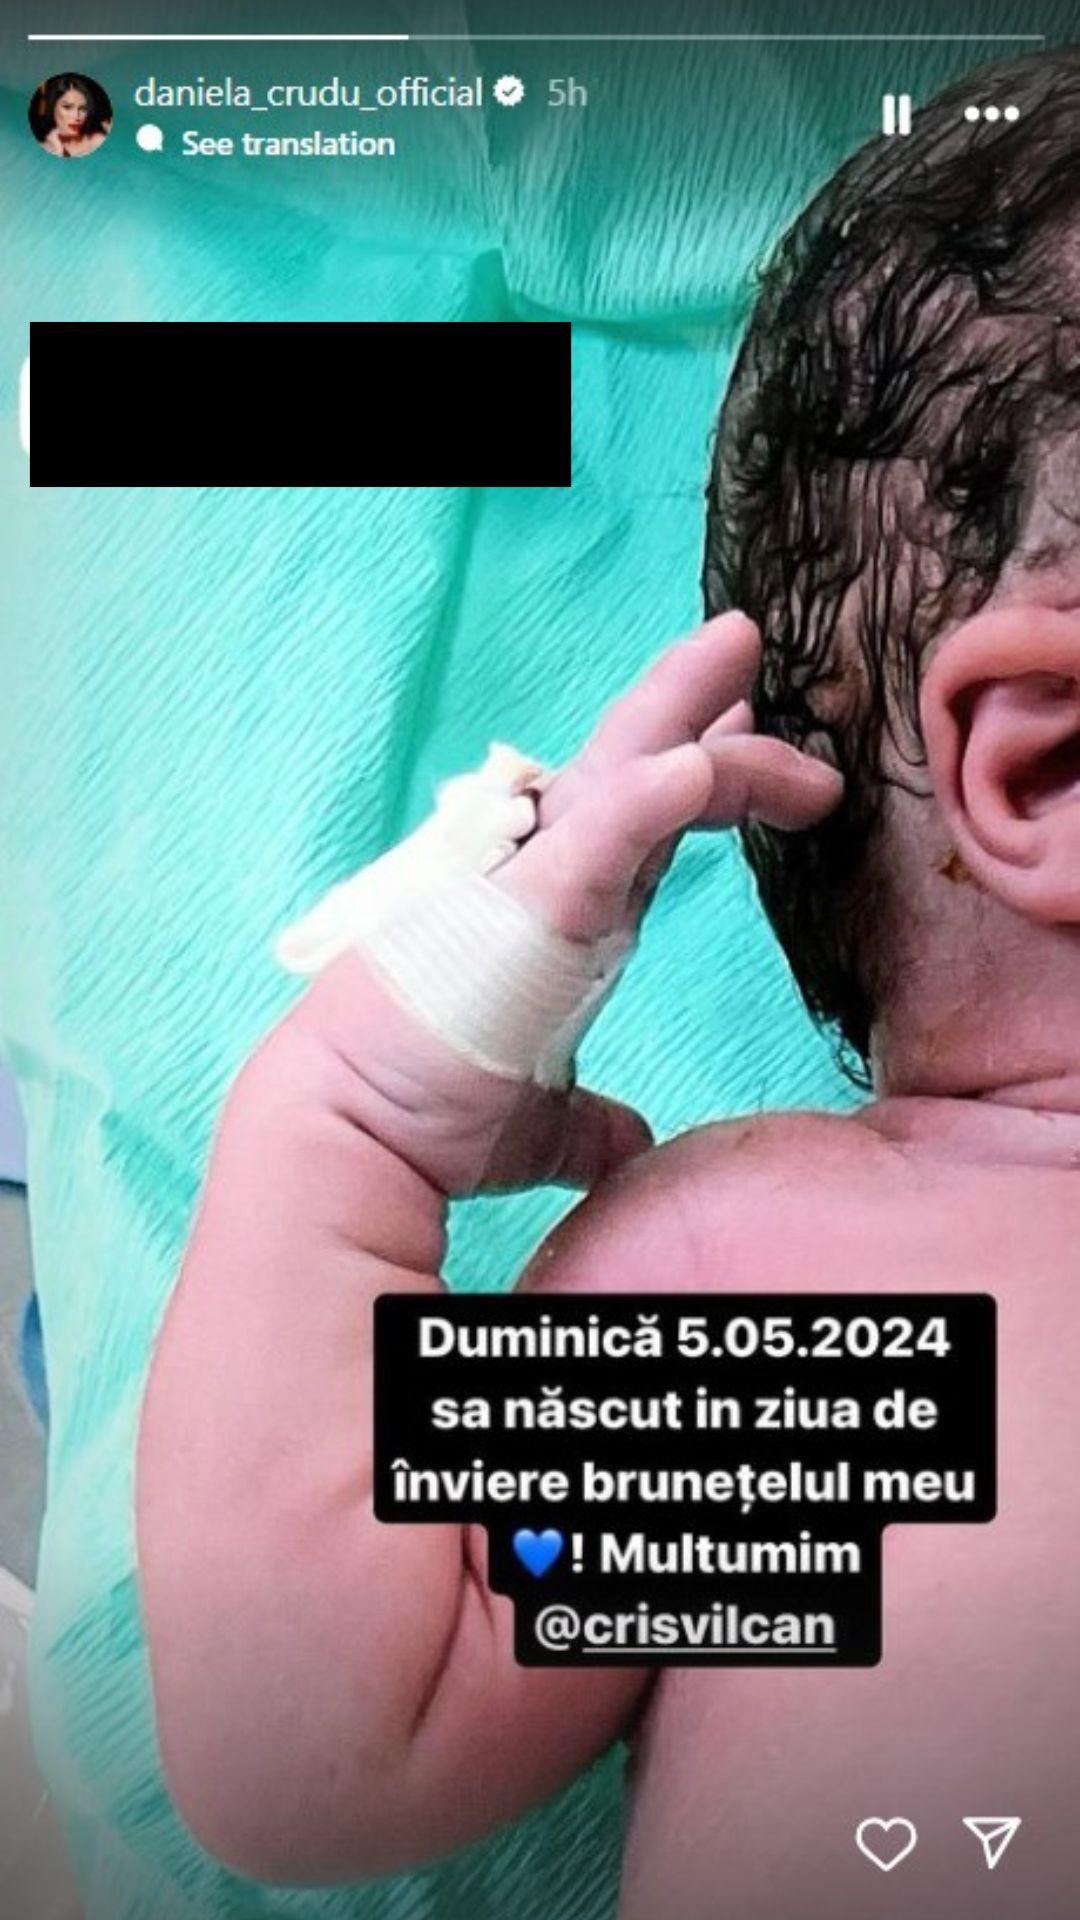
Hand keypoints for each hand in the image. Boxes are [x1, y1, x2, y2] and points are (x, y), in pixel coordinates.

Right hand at [298, 612, 841, 1197]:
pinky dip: (654, 792)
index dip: (688, 777)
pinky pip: (605, 829)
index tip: (735, 745)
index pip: (632, 824)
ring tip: (741, 649)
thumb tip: (632, 1142)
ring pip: (626, 768)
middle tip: (746, 653)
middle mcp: (540, 875)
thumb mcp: (536, 1112)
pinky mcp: (528, 904)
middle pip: (633, 767)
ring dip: (689, 710)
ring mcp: (532, 878)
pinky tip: (703, 763)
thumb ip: (587, 1117)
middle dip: (693, 705)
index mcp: (551, 910)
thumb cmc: (421, 1112)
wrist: (348, 1134)